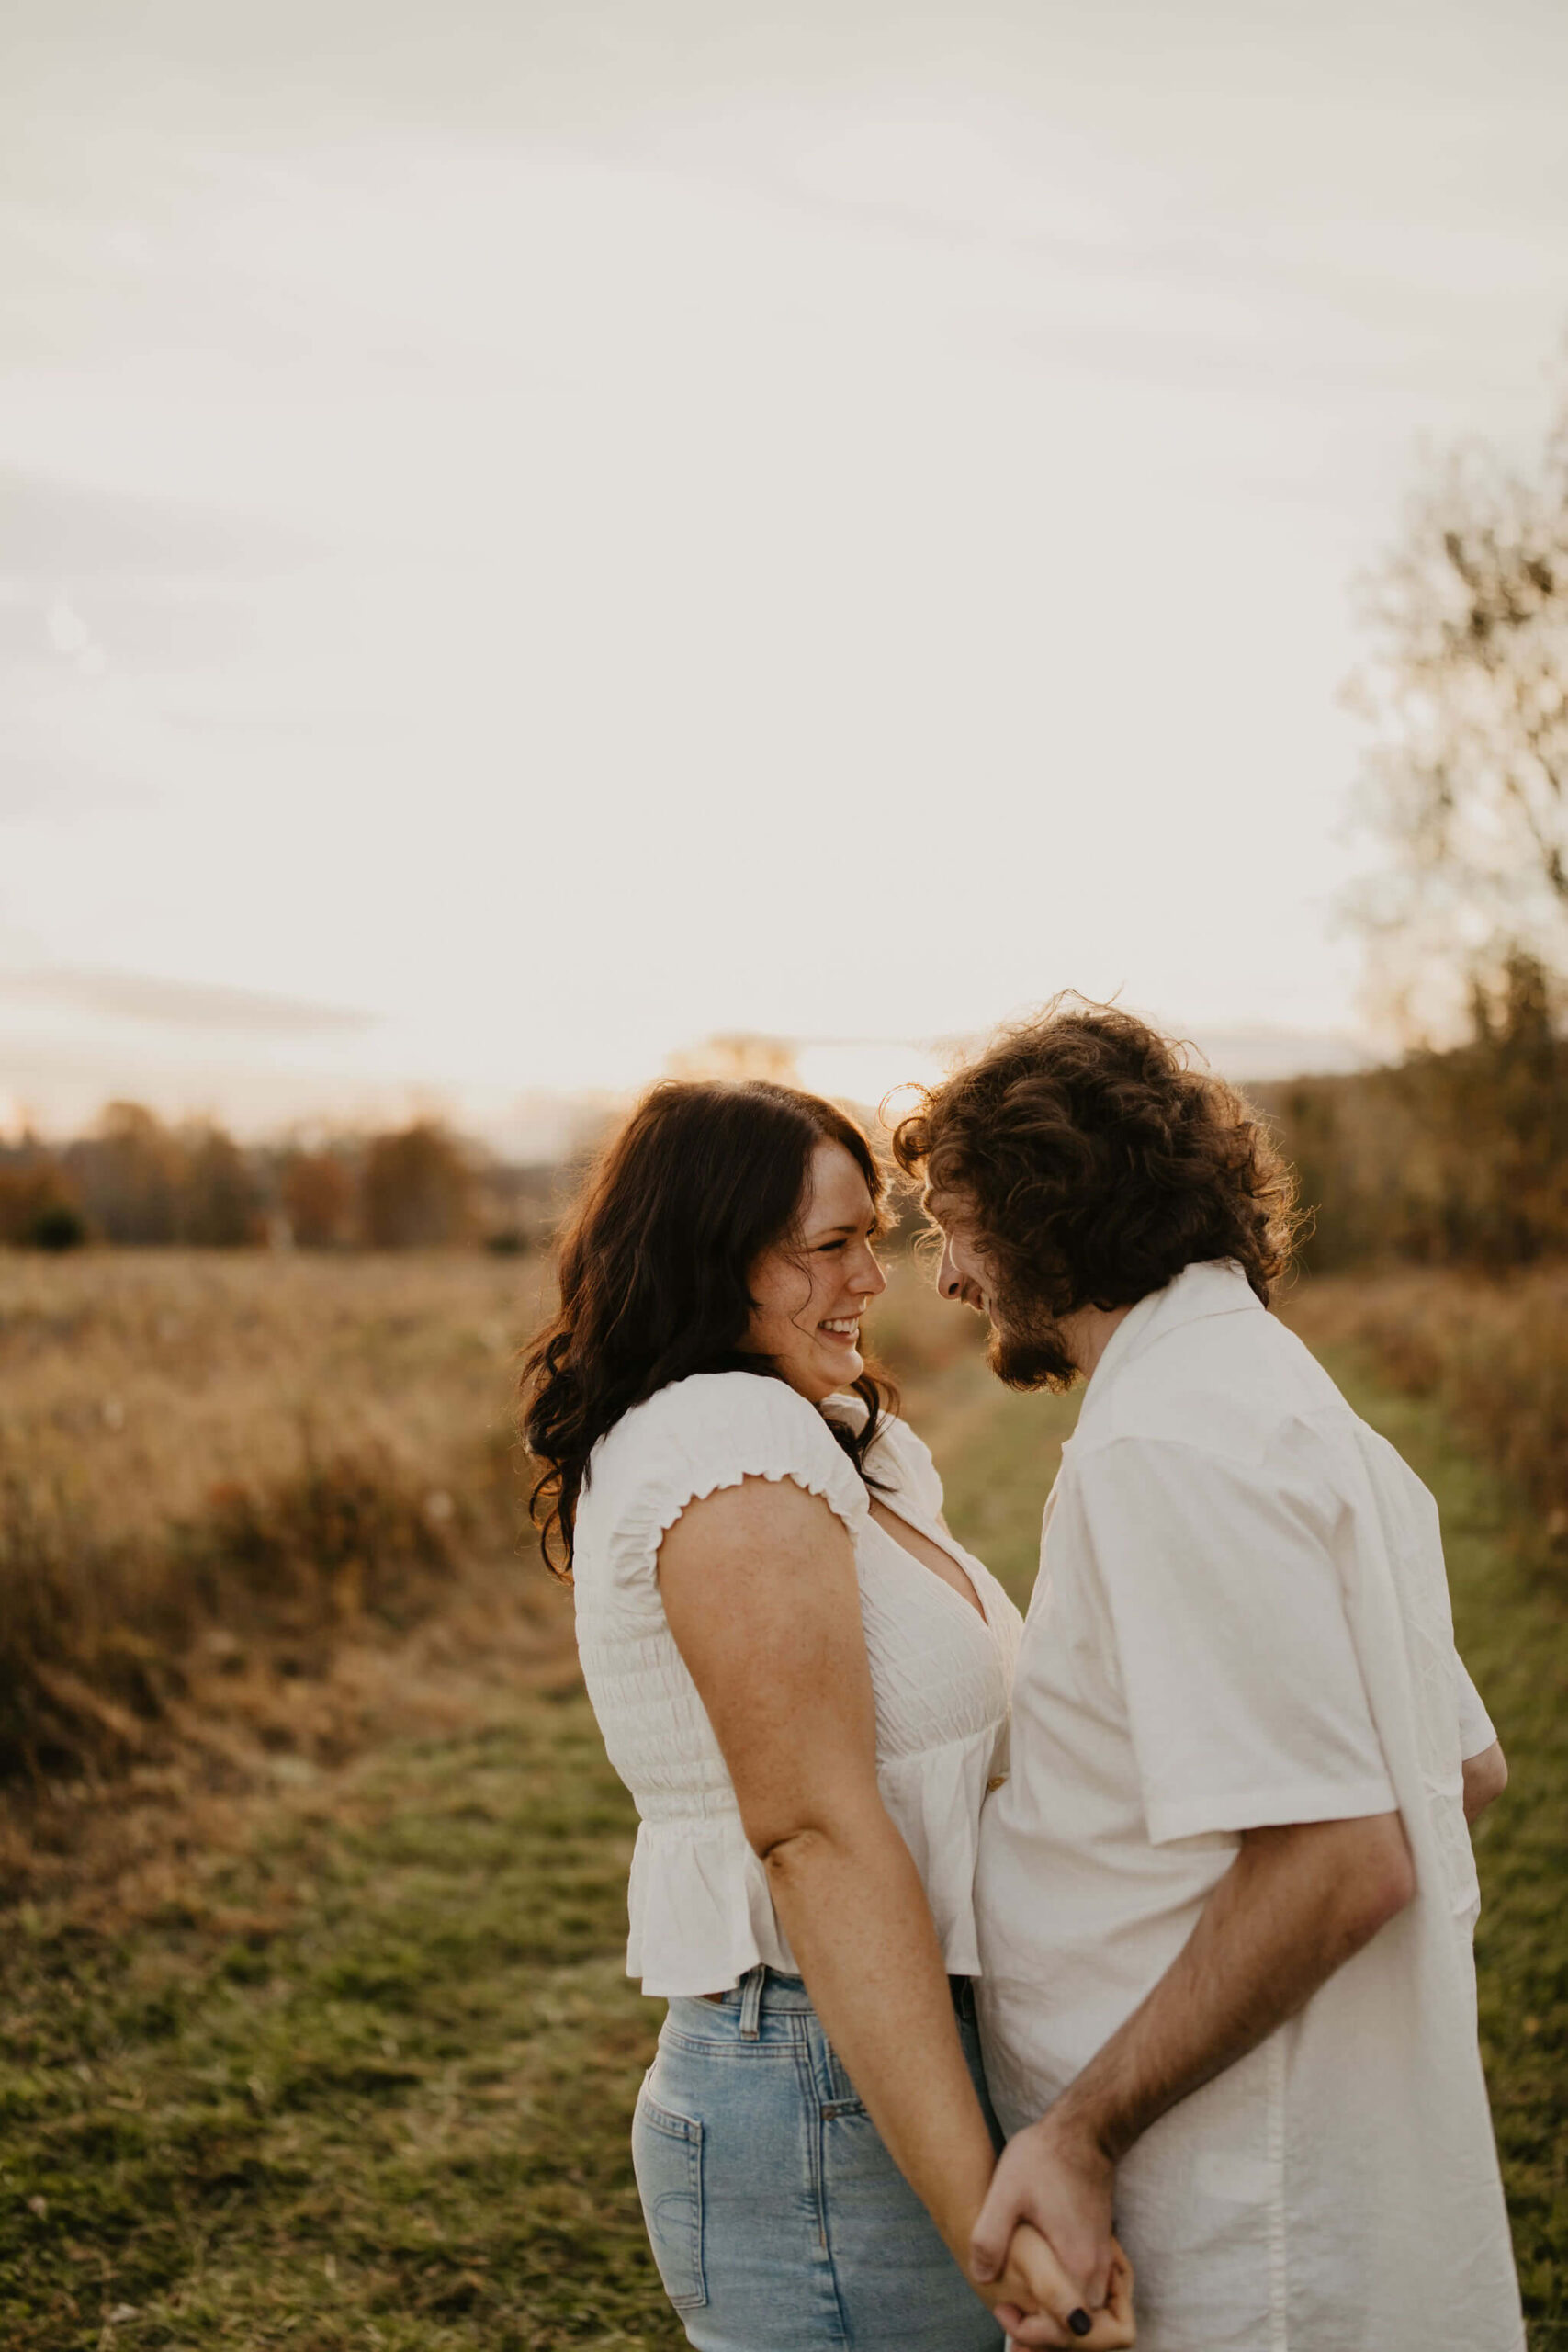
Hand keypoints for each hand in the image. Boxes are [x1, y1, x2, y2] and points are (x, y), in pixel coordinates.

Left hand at [971, 2107, 1117, 2337]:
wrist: (1082, 2131)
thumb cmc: (1044, 2158)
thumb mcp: (1005, 2192)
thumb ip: (990, 2237)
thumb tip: (981, 2277)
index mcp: (1077, 2265)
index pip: (1067, 2332)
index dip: (1033, 2334)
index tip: (1005, 2312)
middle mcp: (1098, 2272)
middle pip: (1081, 2333)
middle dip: (1047, 2337)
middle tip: (1010, 2319)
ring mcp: (1104, 2262)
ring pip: (1088, 2317)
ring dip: (1058, 2323)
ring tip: (1020, 2310)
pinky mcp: (1102, 2252)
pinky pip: (1090, 2296)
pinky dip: (1067, 2304)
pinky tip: (1037, 2291)